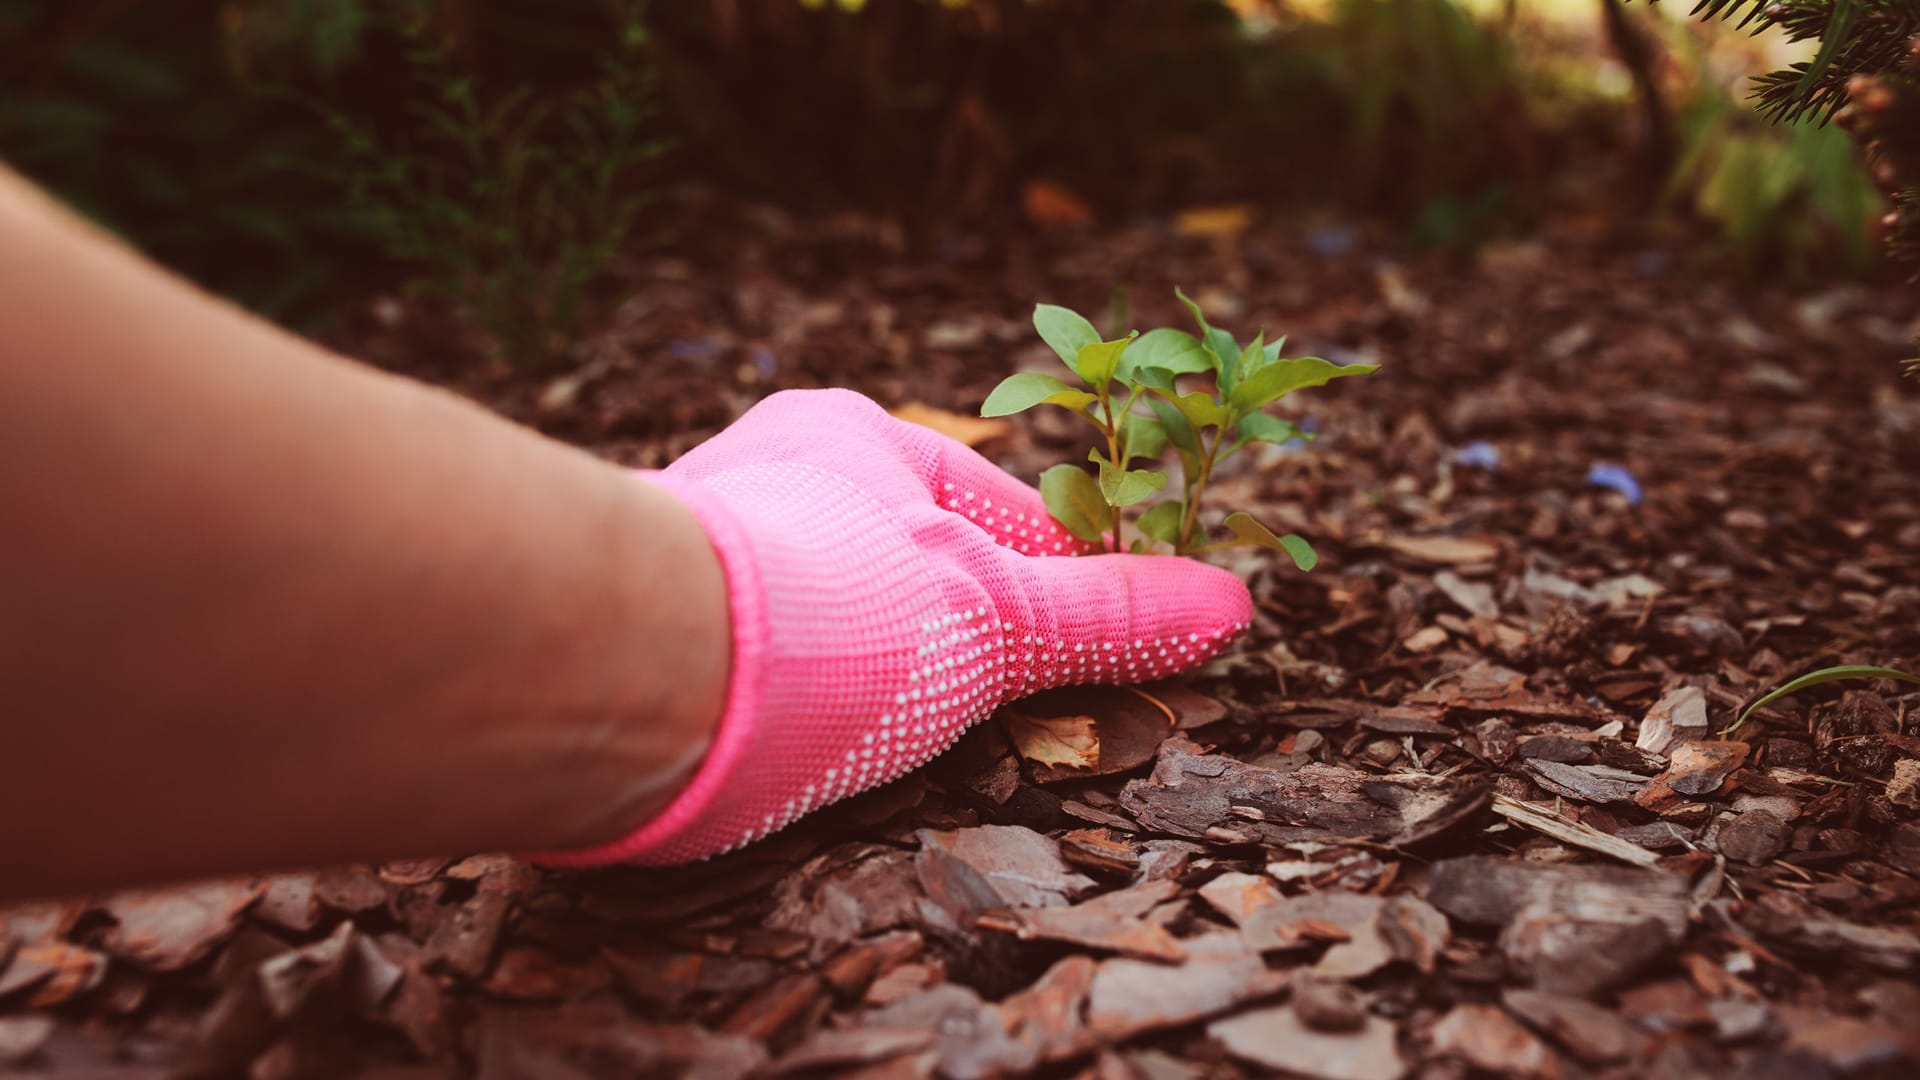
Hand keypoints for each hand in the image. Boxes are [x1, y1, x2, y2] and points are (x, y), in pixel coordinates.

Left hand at [542, 389, 1251, 865]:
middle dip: (958, 633)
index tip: (1097, 650)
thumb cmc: (833, 611)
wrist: (627, 673)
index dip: (1059, 582)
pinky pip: (753, 660)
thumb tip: (1232, 605)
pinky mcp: (647, 632)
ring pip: (827, 611)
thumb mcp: (1001, 619)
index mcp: (858, 436)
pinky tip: (803, 747)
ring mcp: (703, 550)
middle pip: (906, 562)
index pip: (995, 509)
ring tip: (892, 734)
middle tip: (993, 706)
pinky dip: (794, 702)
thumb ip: (1111, 617)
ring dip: (871, 670)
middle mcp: (771, 475)